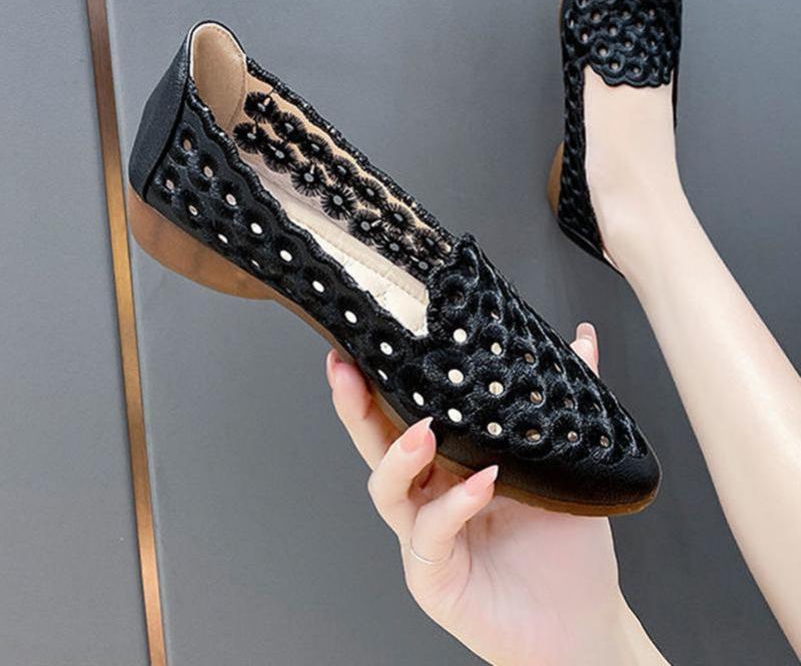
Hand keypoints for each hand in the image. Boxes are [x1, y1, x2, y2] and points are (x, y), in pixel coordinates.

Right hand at [326, 323, 663, 665]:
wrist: (581, 623)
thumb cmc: (567, 547)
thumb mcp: (569, 461)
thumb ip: (566, 401)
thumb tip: (583, 341)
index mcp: (450, 463)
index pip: (405, 414)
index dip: (382, 380)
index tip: (370, 340)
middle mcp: (429, 495)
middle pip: (376, 444)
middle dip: (356, 405)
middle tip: (350, 371)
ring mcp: (424, 536)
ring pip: (387, 489)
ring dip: (398, 455)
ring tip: (424, 431)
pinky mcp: (432, 576)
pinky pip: (430, 533)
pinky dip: (453, 505)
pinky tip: (482, 484)